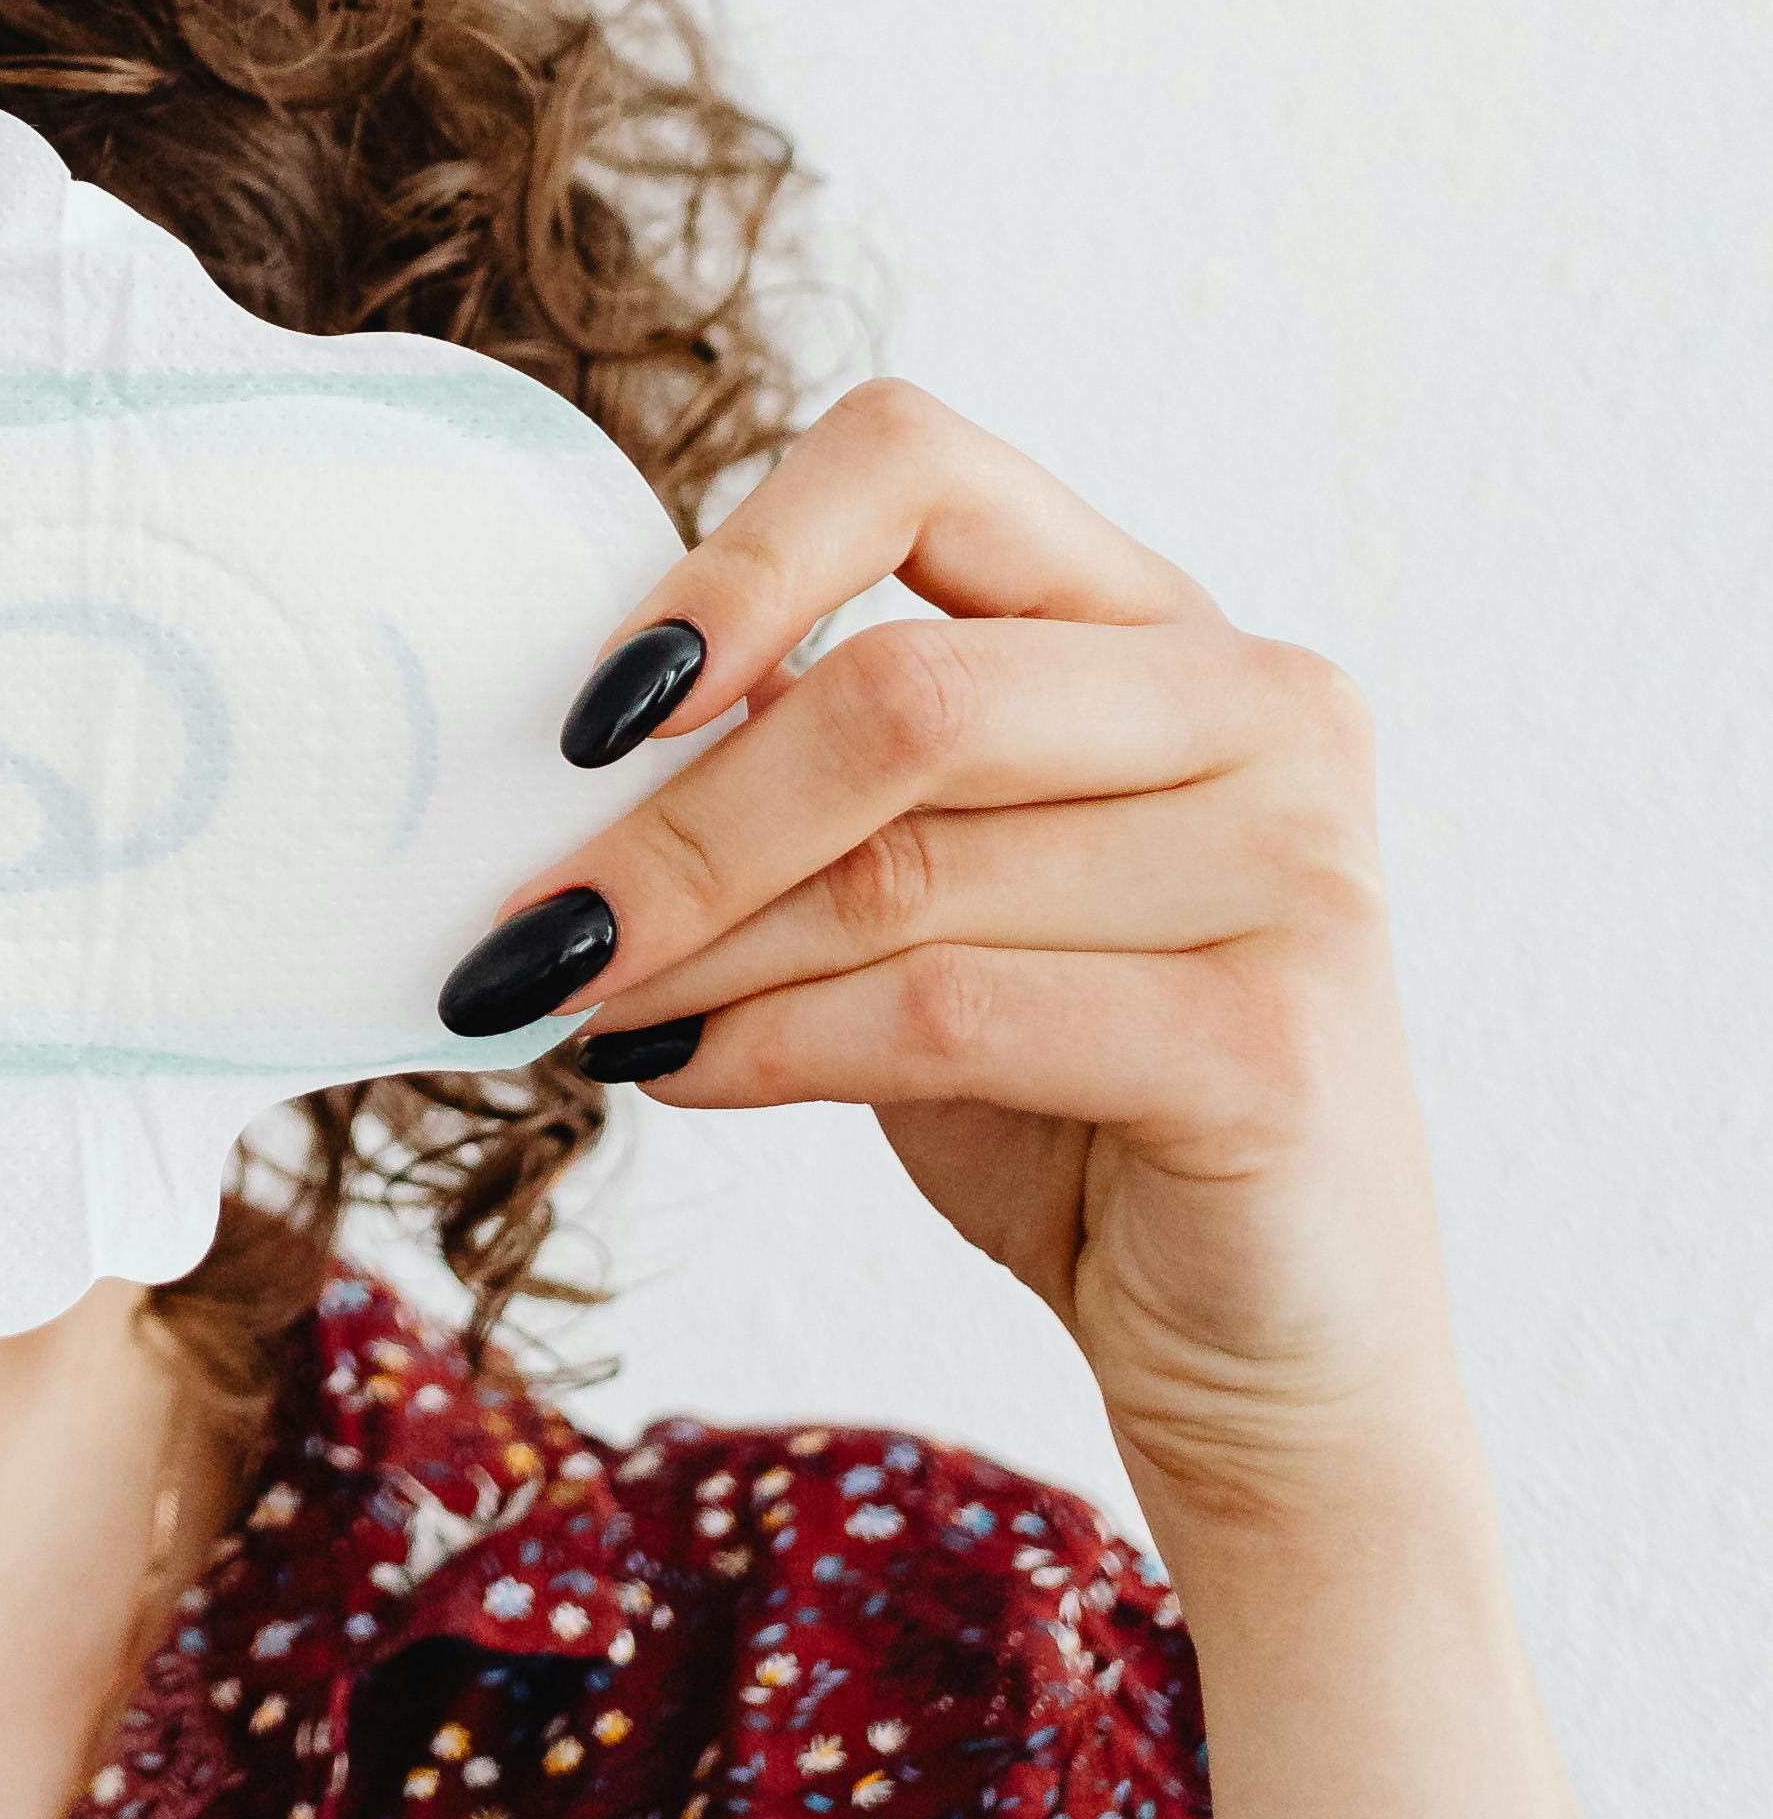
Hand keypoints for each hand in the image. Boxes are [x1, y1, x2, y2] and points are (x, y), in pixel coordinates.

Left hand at [442, 378, 1467, 1552]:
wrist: (1270, 1353)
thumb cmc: (1072, 1100)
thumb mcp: (932, 897)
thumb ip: (822, 778)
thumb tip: (581, 730)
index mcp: (1156, 618)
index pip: (920, 465)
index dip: (738, 561)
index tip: (594, 707)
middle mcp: (1257, 702)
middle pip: (897, 694)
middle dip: (676, 825)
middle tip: (524, 927)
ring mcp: (1295, 864)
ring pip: (905, 870)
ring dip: (697, 952)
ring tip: (574, 1007)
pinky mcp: (1276, 1039)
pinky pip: (953, 1011)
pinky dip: (777, 1046)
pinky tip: (679, 1079)